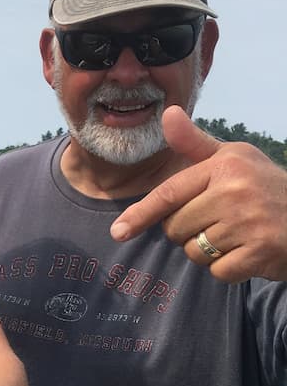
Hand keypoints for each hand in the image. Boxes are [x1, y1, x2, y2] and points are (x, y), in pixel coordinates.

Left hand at [111, 107, 286, 282]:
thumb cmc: (266, 188)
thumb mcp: (234, 159)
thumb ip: (195, 144)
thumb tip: (167, 114)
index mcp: (225, 166)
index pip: (170, 193)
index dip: (141, 213)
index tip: (118, 231)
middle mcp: (235, 191)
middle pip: (176, 228)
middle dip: (189, 232)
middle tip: (221, 223)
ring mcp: (249, 222)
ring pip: (195, 252)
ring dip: (209, 252)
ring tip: (237, 237)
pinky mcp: (260, 252)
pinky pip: (218, 271)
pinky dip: (229, 269)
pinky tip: (248, 254)